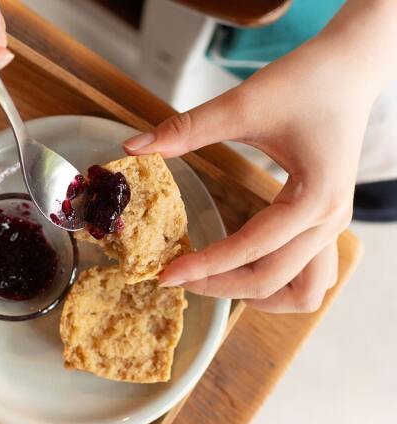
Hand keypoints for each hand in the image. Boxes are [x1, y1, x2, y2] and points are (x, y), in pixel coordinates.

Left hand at [124, 38, 375, 312]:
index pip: (252, 249)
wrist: (349, 69)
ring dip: (258, 296)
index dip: (205, 266)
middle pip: (274, 281)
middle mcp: (329, 221)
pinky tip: (244, 269)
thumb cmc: (304, 81)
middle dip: (221, 286)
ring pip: (303, 291)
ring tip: (212, 283)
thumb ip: (186, 129)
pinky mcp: (326, 221)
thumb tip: (132, 148)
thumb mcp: (242, 104)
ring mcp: (332, 225)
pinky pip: (310, 275)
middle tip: (176, 277)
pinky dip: (278, 283)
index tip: (165, 274)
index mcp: (313, 198)